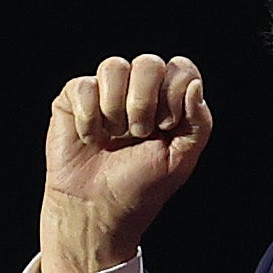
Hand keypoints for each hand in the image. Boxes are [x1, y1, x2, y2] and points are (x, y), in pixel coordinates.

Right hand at [39, 53, 211, 272]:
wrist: (97, 210)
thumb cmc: (140, 187)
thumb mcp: (182, 159)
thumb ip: (199, 122)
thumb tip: (193, 85)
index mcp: (168, 99)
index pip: (181, 69)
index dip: (174, 96)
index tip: (166, 127)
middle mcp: (137, 89)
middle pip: (149, 63)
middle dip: (144, 103)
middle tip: (138, 134)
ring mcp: (104, 91)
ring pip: (114, 66)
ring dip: (115, 109)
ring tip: (112, 137)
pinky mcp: (73, 98)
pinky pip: (84, 86)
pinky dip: (88, 118)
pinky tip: (89, 139)